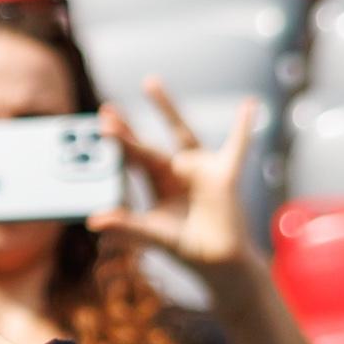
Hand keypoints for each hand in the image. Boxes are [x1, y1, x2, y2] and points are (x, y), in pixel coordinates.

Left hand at [95, 84, 262, 276]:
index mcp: (156, 182)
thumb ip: (128, 226)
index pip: (131, 161)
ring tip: (148, 82)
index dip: (116, 146)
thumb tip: (94, 221)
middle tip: (107, 110)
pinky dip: (245, 127)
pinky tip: (250, 105)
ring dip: (165, 109)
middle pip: (146, 146)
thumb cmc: (186, 246)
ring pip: (181, 133)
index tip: (99, 128)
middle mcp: (175, 170)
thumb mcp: (154, 235)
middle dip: (127, 129)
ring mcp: (199, 169)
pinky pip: (238, 146)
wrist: (219, 261)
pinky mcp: (224, 174)